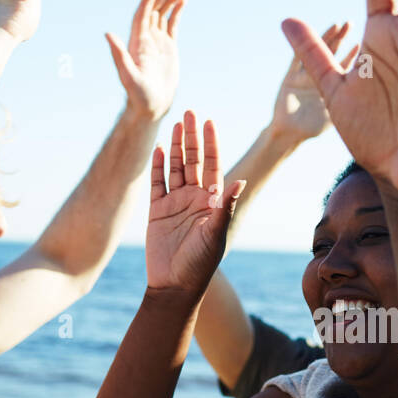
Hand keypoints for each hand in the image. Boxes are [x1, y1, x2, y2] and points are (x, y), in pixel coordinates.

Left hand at [106, 0, 184, 121]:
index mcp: (136, 41)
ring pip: (163, 13)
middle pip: (153, 9)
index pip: (141, 14)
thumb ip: (119, 55)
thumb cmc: (138, 95)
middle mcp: (145, 37)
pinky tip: (184, 1)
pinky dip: (177, 11)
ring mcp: (157, 41)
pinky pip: (172, 24)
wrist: (151, 107)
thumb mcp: (128, 76)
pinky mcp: (168, 47)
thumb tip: (107, 34)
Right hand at [145, 112, 244, 292]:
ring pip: (175, 168)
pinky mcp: (157, 212)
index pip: (212, 166)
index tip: (210, 122)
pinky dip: (157, 167)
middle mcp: (195, 199)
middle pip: (193, 161)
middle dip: (192, 138)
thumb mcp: (216, 234)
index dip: (211, 144)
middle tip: (190, 112)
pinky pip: (156, 183)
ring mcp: (175, 204)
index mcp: (212, 203)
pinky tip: (158, 149)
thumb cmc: (200, 263)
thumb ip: (225, 207)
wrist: (175, 285)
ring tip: (175, 124)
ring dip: (175, 147)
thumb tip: (240, 180)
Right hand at [268, 23, 357, 143]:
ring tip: (337, 24)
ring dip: (326, 38)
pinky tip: (306, 34)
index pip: (345, 64)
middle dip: (341, 38)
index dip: (353, 53)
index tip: (365, 41)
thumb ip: (352, 103)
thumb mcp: (339, 115)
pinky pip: (296, 59)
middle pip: (332, 52)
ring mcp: (304, 75)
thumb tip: (378, 99)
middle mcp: (318, 75)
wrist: (289, 134)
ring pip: (316, 51)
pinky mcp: (290, 77)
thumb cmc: (314, 127)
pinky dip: (301, 47)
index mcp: (331, 84)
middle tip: (350, 23)